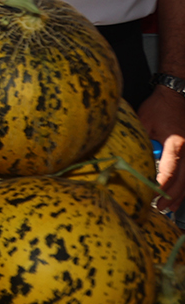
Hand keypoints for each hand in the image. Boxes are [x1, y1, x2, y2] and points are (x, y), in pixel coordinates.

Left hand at [138, 86, 184, 209]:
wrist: (177, 96)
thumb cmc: (159, 107)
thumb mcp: (144, 121)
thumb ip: (140, 140)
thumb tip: (126, 155)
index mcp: (176, 143)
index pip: (170, 170)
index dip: (161, 185)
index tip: (152, 195)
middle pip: (183, 180)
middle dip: (170, 196)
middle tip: (158, 207)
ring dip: (179, 195)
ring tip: (168, 207)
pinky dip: (184, 185)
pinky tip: (178, 195)